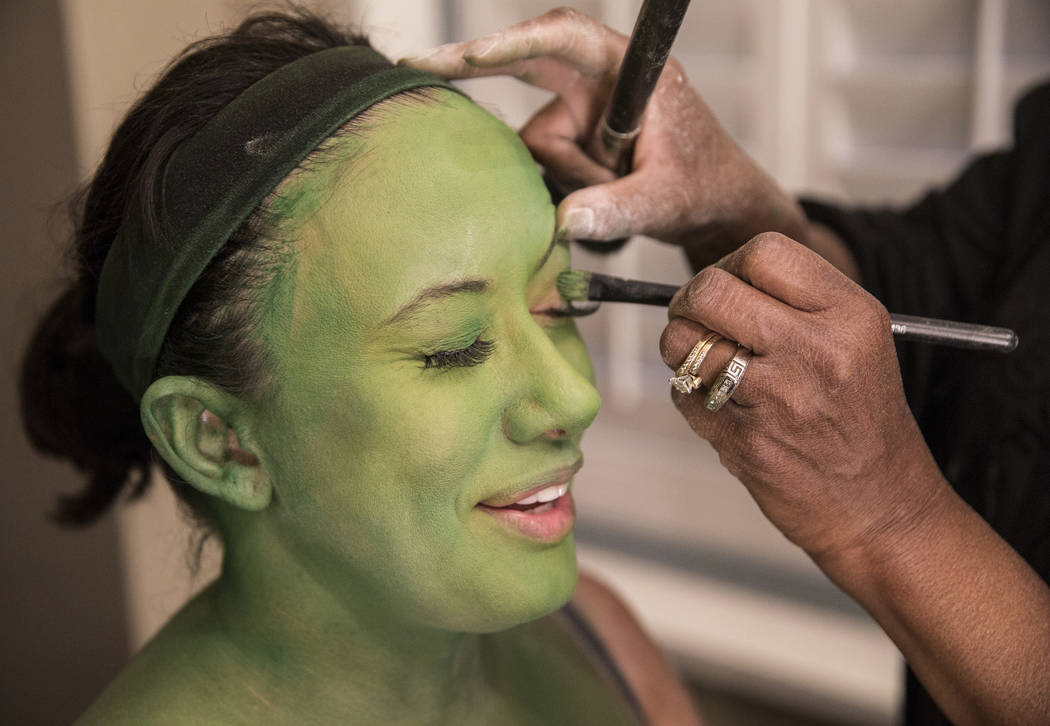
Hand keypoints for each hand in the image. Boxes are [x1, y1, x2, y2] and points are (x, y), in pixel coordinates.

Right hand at [401, 8, 808, 262]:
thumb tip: (562, 221)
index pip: (565, 37)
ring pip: (538, 139)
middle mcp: (601, 79)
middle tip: (420, 65)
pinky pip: (543, 159)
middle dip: (479, 63)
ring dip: (570, 173)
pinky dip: (565, 181)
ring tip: (619, 189)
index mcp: (632, 70)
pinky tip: (600, 191)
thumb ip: (616, 209)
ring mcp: (584, 107)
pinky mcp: (574, 133)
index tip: (472, 55)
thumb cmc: (704, 189)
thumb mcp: (664, 202)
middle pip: (528, 60)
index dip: (515, 43)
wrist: (717, 204)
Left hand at [660, 232, 949, 559]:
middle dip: (689, 302)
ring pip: (683, 342)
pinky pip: (683, 394)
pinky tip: (725, 407)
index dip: (728, 264)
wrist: (879, 507)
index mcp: (850, 316)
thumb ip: (795, 301)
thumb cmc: (860, 420)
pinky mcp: (745, 440)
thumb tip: (713, 276)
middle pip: (710, 290)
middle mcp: (816, 350)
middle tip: (697, 320)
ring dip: (681, 350)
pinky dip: (690, 396)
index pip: (762, 252)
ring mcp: (778, 397)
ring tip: (709, 365)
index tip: (725, 285)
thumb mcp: (857, 341)